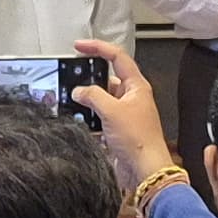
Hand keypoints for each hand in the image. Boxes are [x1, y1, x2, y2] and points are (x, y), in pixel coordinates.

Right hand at [66, 40, 172, 191]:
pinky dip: (90, 119)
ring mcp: (124, 114)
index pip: (117, 57)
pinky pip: (100, 118)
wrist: (145, 170)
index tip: (79, 46)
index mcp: (136, 86)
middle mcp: (131, 97)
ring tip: (74, 103)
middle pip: (106, 79)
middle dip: (89, 80)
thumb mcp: (112, 111)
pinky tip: (81, 122)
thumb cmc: (139, 140)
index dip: (98, 48)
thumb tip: (79, 90)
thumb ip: (93, 96)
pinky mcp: (118, 130)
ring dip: (88, 102)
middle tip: (72, 80)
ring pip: (101, 100)